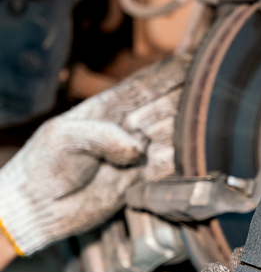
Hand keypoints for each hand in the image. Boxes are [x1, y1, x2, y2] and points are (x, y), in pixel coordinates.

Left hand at [0, 54, 190, 255]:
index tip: (195, 65)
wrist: (41, 206)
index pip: (146, 87)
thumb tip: (138, 148)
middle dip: (185, 104)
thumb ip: (101, 135)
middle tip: (207, 101)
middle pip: (165, 111)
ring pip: (171, 140)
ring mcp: (136, 156)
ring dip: (187, 134)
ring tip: (206, 127)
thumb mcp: (63, 138)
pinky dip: (181, 164)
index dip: (171, 75)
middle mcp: (127, 130)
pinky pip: (167, 171)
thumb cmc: (45, 166)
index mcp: (108, 109)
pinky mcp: (141, 181)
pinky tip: (195, 154)